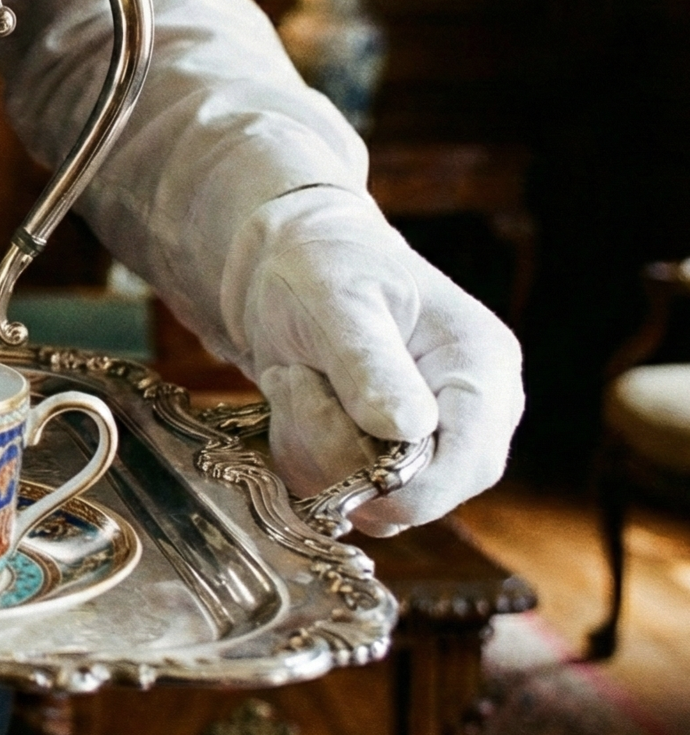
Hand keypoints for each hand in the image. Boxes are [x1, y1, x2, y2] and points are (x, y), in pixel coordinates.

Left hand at [220, 187, 523, 535]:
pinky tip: (295, 399)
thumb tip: (408, 429)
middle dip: (341, 453)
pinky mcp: (387, 460)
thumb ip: (368, 362)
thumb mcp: (336, 301)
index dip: (406, 482)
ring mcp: (430, 442)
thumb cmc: (322, 267)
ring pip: (376, 502)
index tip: (334, 449)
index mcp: (481, 367)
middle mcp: (470, 416)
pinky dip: (303, 455)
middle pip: (422, 493)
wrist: (285, 264)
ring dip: (312, 449)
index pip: (472, 464)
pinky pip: (346, 495)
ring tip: (296, 377)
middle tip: (297, 381)